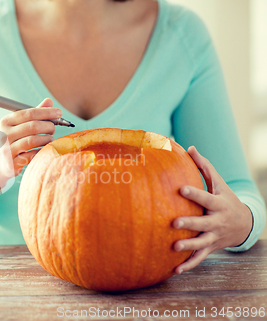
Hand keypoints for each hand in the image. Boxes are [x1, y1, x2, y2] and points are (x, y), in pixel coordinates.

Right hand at [0, 98, 60, 188]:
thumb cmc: (11, 141)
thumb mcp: (17, 126)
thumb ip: (33, 114)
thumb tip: (49, 101)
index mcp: (6, 122)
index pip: (29, 113)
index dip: (46, 112)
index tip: (59, 112)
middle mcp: (5, 134)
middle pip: (33, 126)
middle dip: (48, 126)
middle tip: (53, 129)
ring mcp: (7, 149)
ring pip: (33, 140)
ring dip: (46, 139)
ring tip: (51, 139)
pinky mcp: (12, 163)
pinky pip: (32, 155)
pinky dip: (42, 151)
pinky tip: (45, 149)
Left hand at [173, 146, 252, 273]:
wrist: (243, 223)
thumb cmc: (224, 197)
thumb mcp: (218, 183)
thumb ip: (203, 166)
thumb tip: (189, 147)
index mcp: (218, 204)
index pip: (205, 198)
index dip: (194, 194)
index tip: (181, 189)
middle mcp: (216, 221)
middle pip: (203, 223)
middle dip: (190, 223)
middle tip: (174, 223)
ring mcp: (214, 236)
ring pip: (201, 243)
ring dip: (188, 247)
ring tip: (174, 248)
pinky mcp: (210, 247)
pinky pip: (199, 258)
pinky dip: (189, 265)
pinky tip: (175, 270)